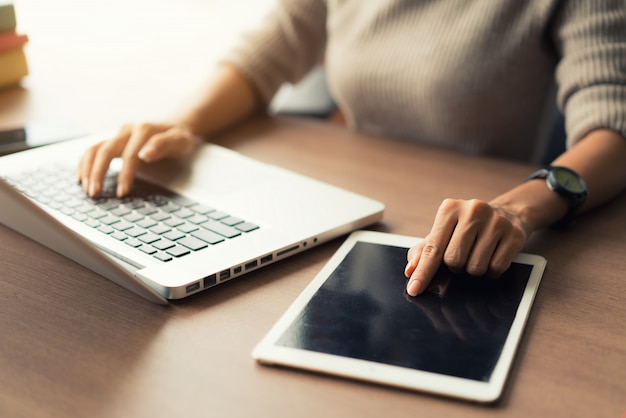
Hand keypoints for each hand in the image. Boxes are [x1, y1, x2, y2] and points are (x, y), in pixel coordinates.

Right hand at [78, 123, 197, 196]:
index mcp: (143, 130)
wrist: (177, 127)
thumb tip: (145, 154)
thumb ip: (163, 145)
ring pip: (95, 149)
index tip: (122, 193)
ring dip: (88, 169)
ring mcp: (118, 135)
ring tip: (87, 189)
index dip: (125, 175)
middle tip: (95, 193)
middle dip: (98, 173)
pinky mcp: (114, 141)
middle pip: (106, 150)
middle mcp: (127, 130)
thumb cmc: (180, 138)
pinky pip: (93, 150)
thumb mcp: (180, 141)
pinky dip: (84, 163)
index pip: (130, 155)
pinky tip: (81, 178)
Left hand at [404, 198, 529, 295]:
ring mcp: (496, 221)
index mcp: (449, 209)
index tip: (414, 290)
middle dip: (455, 266)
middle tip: (463, 254)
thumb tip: (411, 270)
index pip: (433, 248)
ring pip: (475, 268)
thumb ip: (424, 251)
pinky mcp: (514, 234)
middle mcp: (472, 211)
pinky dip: (491, 271)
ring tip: (478, 253)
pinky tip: (492, 256)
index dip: (423, 272)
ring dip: (473, 270)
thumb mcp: (444, 232)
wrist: (507, 213)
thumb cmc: (467, 227)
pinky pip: (496, 269)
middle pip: (454, 260)